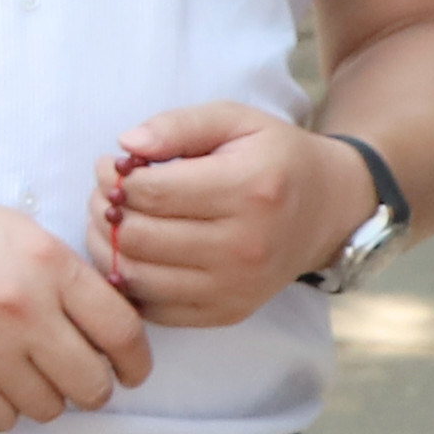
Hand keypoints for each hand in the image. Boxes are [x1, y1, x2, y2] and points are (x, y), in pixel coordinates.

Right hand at [0, 180, 149, 431]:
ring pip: (48, 408)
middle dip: (93, 389)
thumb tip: (111, 332)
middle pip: (92, 382)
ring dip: (45, 399)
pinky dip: (2, 410)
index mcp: (48, 266)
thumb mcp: (21, 234)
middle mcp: (21, 310)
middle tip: (79, 382)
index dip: (136, 362)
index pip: (122, 333)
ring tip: (25, 378)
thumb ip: (69, 278)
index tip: (130, 371)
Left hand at [91, 105, 361, 328]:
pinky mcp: (228, 312)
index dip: (116, 177)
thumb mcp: (235, 120)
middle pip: (136, 237)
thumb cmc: (272, 158)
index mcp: (250, 190)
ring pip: (134, 276)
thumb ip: (178, 125)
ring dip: (106, 246)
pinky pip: (151, 307)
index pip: (149, 192)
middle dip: (105, 210)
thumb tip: (126, 144)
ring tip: (115, 220)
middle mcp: (246, 246)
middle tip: (107, 193)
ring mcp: (237, 287)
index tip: (115, 166)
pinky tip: (134, 252)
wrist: (327, 209)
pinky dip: (128, 281)